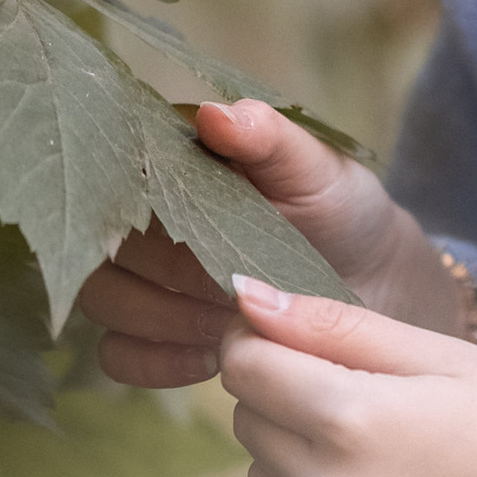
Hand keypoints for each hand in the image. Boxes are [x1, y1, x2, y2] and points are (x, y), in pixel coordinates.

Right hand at [79, 99, 464, 388]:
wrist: (374, 281)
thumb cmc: (338, 210)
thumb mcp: (315, 168)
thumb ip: (270, 138)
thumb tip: (216, 116)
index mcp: (171, 167)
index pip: (112, 177)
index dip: (141, 206)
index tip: (194, 228)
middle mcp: (144, 220)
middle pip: (102, 246)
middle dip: (161, 273)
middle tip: (226, 286)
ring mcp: (145, 281)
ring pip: (102, 300)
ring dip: (158, 317)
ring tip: (224, 321)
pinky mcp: (157, 337)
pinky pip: (118, 355)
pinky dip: (154, 361)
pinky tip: (208, 356)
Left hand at [221, 281, 476, 476]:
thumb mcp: (439, 356)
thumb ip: (333, 325)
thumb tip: (245, 297)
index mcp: (350, 420)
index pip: (245, 367)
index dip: (263, 342)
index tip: (298, 339)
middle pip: (249, 424)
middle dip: (286, 398)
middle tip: (364, 396)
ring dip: (297, 459)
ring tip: (383, 453)